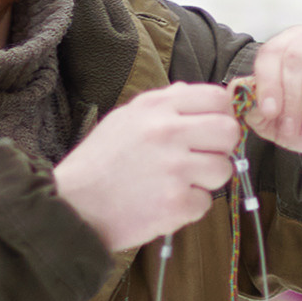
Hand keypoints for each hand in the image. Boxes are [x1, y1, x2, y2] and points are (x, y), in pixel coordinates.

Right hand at [54, 82, 239, 251]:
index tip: (210, 130)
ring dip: (205, 181)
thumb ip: (163, 104)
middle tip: (200, 159)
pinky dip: (188, 208)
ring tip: (176, 184)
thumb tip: (193, 93)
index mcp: (156, 107)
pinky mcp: (175, 203)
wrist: (72, 206)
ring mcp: (173, 169)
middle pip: (229, 132)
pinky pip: (205, 203)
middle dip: (221, 148)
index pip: (217, 97)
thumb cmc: (99, 163)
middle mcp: (167, 132)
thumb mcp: (124, 118)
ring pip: (223, 169)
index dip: (221, 114)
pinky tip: (164, 203)